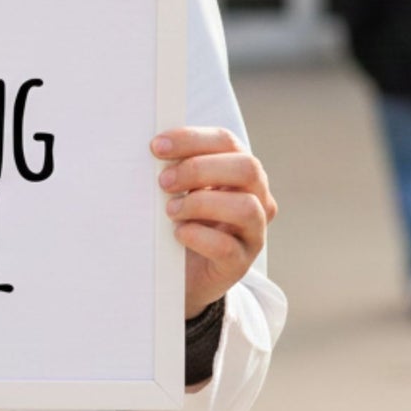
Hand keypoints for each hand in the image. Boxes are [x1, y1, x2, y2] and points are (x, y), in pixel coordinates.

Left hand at [151, 126, 277, 318]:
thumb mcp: (179, 187)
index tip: (157, 146)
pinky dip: (199, 236)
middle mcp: (256, 197)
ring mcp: (253, 231)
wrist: (181, 272)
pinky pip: (228, 247)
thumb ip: (175, 167)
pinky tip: (179, 233)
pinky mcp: (241, 263)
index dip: (192, 139)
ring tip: (170, 211)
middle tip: (163, 181)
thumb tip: (154, 147)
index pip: (226, 141)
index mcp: (238, 169)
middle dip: (199, 169)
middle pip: (247, 168)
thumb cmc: (180, 217)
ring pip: (246, 207)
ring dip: (201, 203)